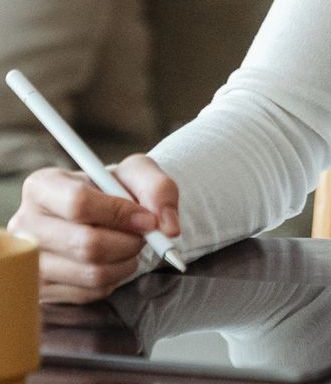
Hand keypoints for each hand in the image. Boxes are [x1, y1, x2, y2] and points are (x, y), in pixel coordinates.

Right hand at [7, 155, 180, 303]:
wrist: (103, 215)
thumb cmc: (115, 190)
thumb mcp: (138, 173)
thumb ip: (159, 189)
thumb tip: (167, 228)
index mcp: (43, 186)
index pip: (78, 203)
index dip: (120, 213)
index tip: (148, 219)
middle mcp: (26, 225)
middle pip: (86, 243)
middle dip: (129, 242)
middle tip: (144, 236)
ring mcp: (30, 261)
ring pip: (91, 272)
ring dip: (126, 262)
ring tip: (130, 246)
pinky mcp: (42, 289)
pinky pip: (90, 292)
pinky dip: (114, 278)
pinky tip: (114, 261)